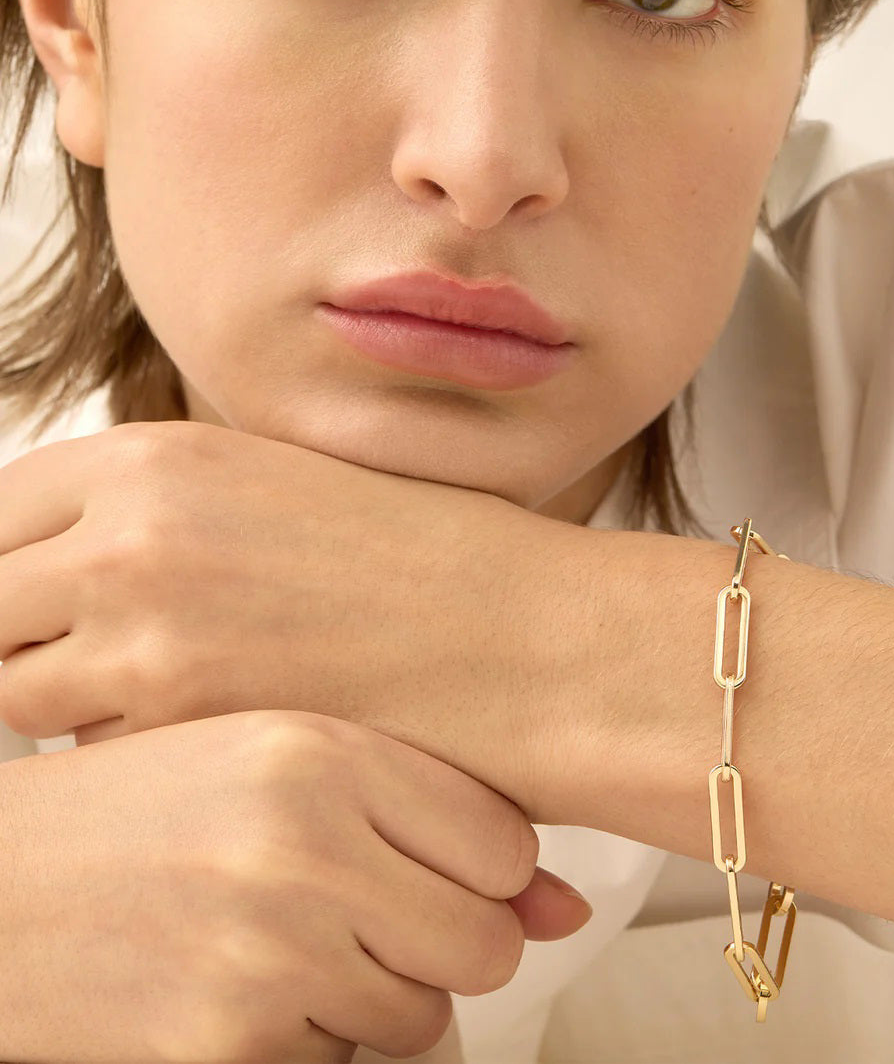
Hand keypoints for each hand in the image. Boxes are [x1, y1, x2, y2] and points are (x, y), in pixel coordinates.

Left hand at [0, 421, 559, 811]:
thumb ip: (150, 512)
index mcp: (154, 458)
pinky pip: (98, 760)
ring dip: (73, 705)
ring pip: (20, 695)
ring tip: (177, 695)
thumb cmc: (413, 559)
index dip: (7, 567)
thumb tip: (51, 562)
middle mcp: (131, 537)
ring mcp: (147, 641)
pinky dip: (139, 758)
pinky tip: (229, 733)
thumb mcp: (266, 489)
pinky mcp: (181, 737)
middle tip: (104, 657)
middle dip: (27, 638)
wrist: (518, 637)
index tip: (31, 600)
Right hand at [0, 708, 592, 1062]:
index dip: (473, 865)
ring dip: (371, 996)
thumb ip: (427, 813)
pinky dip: (307, 1043)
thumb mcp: (281, 765)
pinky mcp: (226, 1050)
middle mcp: (301, 844)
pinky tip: (235, 985)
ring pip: (422, 1016)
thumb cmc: (145, 812)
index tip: (423, 860)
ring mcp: (265, 954)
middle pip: (484, 941)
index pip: (505, 841)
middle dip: (438, 942)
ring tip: (282, 939)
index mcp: (320, 751)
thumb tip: (571, 908)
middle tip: (358, 912)